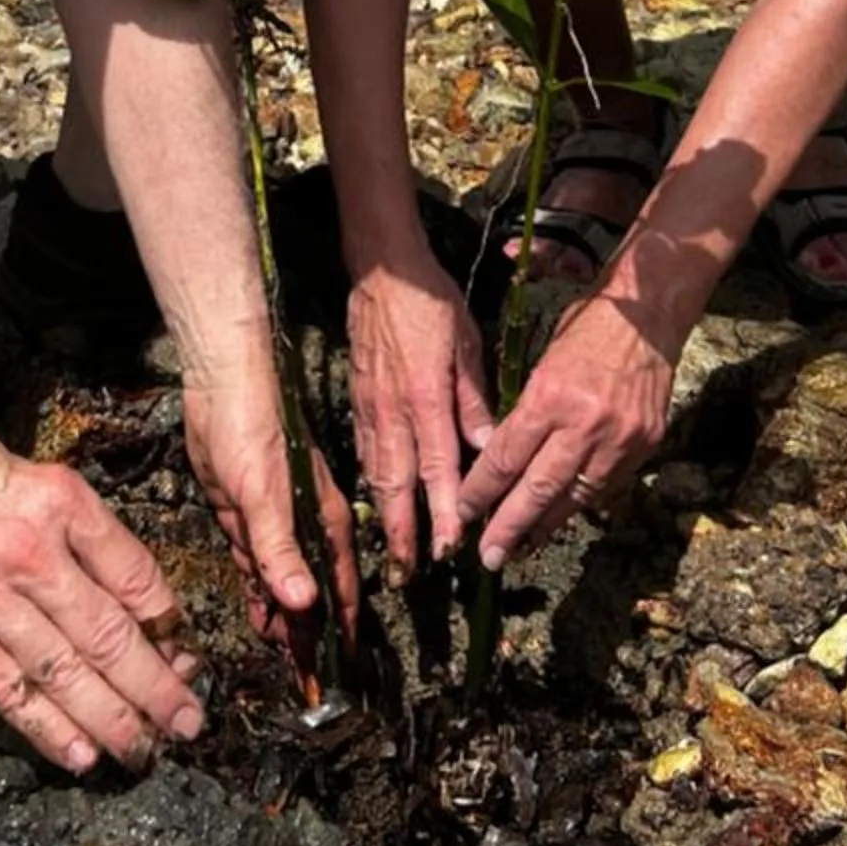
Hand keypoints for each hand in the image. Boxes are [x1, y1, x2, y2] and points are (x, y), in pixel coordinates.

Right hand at [0, 413, 203, 773]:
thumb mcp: (38, 476)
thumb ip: (82, 534)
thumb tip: (131, 597)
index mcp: (62, 503)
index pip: (135, 575)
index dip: (170, 625)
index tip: (188, 655)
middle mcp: (31, 553)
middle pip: (109, 634)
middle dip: (156, 686)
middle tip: (188, 721)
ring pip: (66, 672)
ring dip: (112, 718)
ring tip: (145, 749)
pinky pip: (10, 690)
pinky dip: (49, 728)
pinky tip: (81, 754)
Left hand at [185, 365, 362, 657]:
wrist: (218, 388)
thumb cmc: (252, 431)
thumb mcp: (264, 496)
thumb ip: (280, 550)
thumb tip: (303, 604)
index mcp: (323, 522)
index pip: (339, 589)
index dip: (339, 632)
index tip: (336, 673)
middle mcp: (305, 527)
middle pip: (312, 592)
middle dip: (310, 635)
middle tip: (303, 681)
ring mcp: (274, 523)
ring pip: (283, 582)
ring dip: (282, 618)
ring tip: (279, 659)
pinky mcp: (244, 516)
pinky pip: (255, 564)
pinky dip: (257, 592)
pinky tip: (256, 617)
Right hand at [348, 252, 495, 580]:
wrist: (383, 271)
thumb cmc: (432, 303)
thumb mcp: (466, 343)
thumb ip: (474, 399)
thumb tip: (489, 448)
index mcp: (424, 396)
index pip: (436, 466)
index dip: (442, 510)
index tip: (449, 549)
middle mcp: (392, 410)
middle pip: (396, 483)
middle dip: (403, 532)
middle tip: (410, 574)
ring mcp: (369, 407)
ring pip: (375, 473)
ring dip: (385, 516)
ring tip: (395, 553)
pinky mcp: (357, 400)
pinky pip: (363, 452)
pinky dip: (371, 483)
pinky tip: (380, 502)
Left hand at [458, 284, 684, 571]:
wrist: (648, 315)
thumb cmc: (586, 328)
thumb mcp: (543, 360)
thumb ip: (527, 411)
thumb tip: (504, 457)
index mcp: (550, 396)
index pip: (506, 457)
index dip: (481, 490)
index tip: (464, 513)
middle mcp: (585, 423)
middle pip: (538, 489)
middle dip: (509, 527)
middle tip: (489, 558)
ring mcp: (619, 439)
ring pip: (575, 497)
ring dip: (546, 525)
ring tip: (523, 547)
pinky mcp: (644, 445)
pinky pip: (606, 486)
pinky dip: (580, 503)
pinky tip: (562, 516)